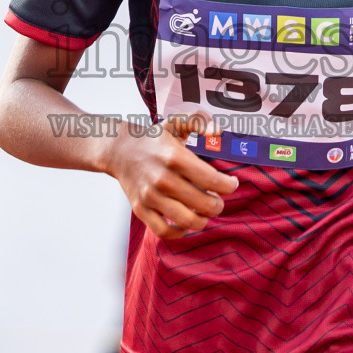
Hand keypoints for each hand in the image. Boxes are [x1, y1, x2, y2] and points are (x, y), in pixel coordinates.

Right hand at [100, 113, 238, 239]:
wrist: (120, 150)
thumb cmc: (155, 140)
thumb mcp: (176, 122)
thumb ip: (199, 120)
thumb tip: (218, 131)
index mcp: (175, 157)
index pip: (213, 181)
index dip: (229, 185)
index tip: (232, 183)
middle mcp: (163, 179)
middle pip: (205, 204)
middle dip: (218, 204)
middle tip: (216, 199)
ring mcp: (151, 196)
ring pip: (188, 221)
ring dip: (203, 220)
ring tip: (203, 211)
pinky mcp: (141, 210)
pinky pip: (164, 231)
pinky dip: (179, 232)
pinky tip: (185, 222)